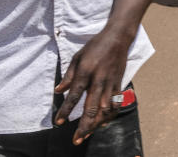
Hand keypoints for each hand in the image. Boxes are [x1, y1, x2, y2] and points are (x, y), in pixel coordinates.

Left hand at [53, 28, 130, 143]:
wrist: (118, 38)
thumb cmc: (95, 46)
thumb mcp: (77, 57)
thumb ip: (69, 76)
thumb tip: (58, 91)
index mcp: (86, 72)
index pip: (74, 95)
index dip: (66, 110)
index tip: (59, 122)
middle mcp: (99, 79)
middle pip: (91, 107)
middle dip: (83, 125)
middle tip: (76, 139)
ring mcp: (111, 83)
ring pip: (105, 109)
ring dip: (96, 124)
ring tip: (87, 134)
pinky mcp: (119, 83)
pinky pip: (116, 103)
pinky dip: (110, 115)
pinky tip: (103, 123)